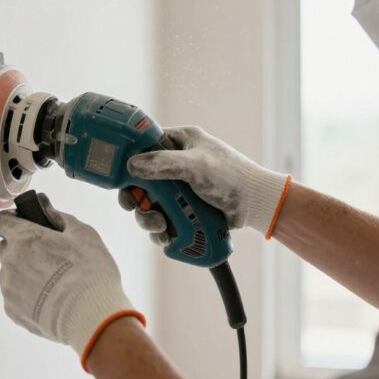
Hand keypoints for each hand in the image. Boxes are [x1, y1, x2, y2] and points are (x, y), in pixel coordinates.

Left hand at [0, 193, 144, 370]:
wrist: (90, 316)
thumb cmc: (89, 271)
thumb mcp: (82, 234)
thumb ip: (58, 216)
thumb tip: (43, 203)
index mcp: (24, 238)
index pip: (0, 221)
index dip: (12, 220)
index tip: (24, 223)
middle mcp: (10, 262)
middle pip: (5, 248)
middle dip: (20, 247)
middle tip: (45, 254)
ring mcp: (8, 288)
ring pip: (9, 273)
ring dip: (23, 272)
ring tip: (51, 281)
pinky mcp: (12, 311)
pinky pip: (14, 296)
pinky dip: (26, 294)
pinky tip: (49, 298)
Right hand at [118, 126, 290, 244]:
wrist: (255, 205)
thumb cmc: (232, 176)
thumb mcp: (197, 165)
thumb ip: (164, 163)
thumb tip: (132, 165)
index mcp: (177, 142)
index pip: (142, 147)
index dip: (128, 163)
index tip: (122, 179)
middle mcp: (173, 164)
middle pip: (139, 181)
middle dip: (136, 198)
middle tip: (136, 206)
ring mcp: (177, 189)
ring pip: (148, 204)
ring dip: (148, 218)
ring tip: (160, 226)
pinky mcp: (182, 209)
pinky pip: (161, 220)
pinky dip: (160, 231)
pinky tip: (167, 236)